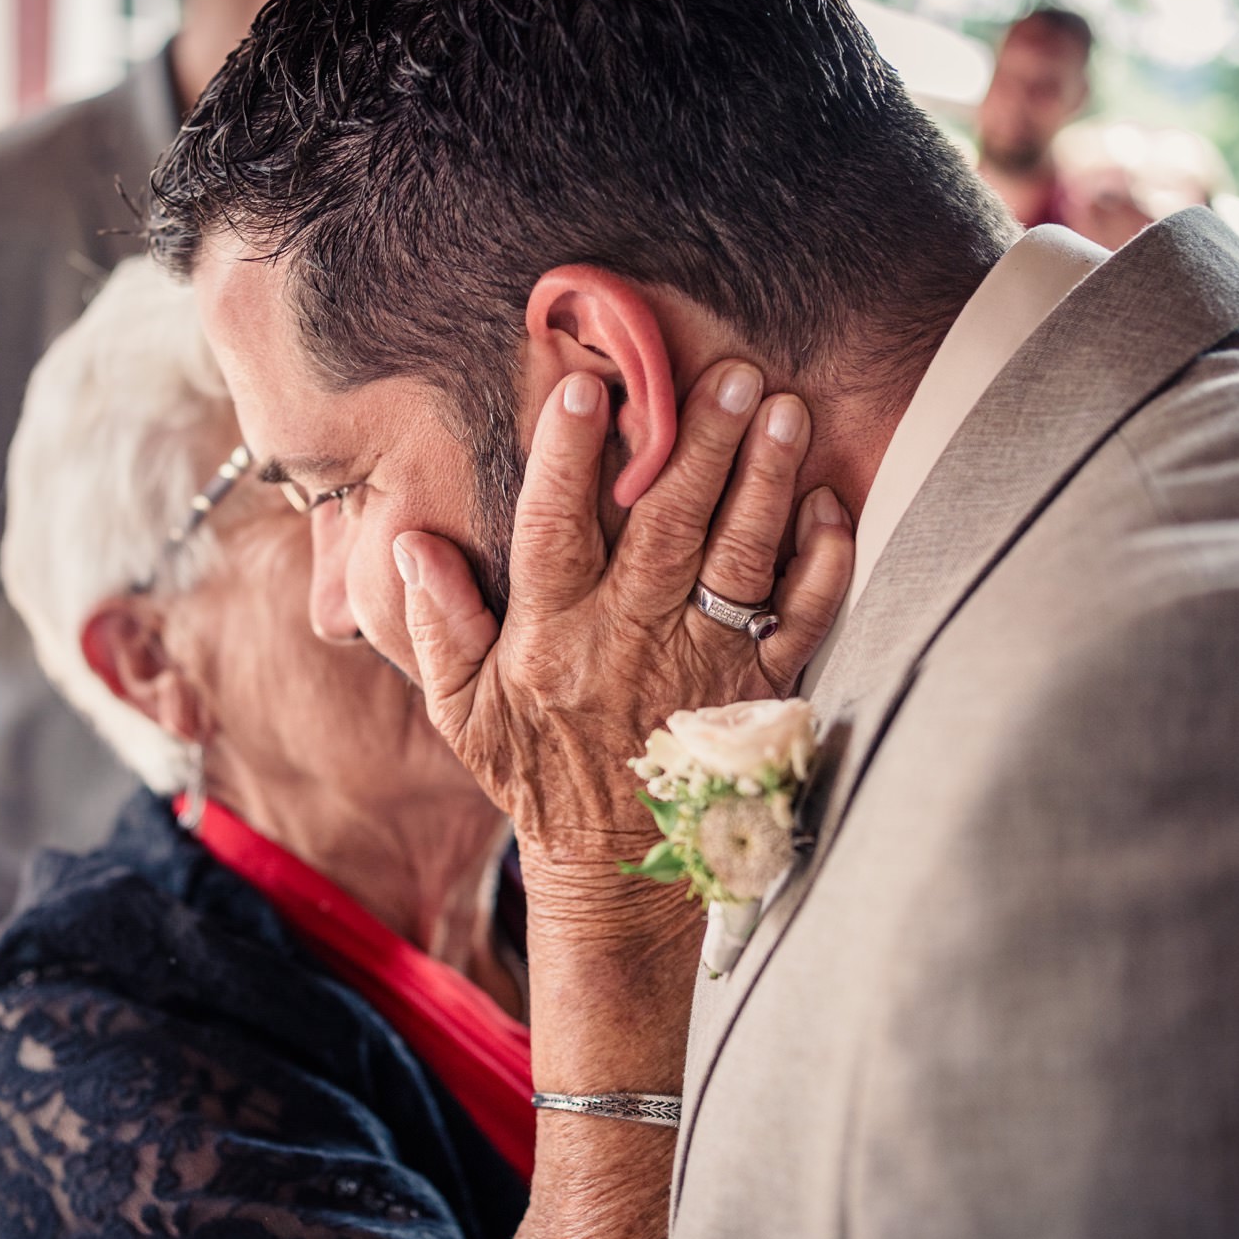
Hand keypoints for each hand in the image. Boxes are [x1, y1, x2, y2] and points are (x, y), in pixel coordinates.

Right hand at [394, 360, 852, 896]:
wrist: (616, 868)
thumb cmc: (535, 771)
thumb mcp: (462, 711)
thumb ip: (436, 623)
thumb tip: (414, 541)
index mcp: (552, 637)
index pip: (555, 531)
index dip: (567, 459)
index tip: (583, 389)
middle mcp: (631, 641)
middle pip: (668, 527)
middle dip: (699, 443)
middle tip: (728, 370)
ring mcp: (704, 664)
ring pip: (741, 557)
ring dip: (765, 479)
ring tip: (784, 407)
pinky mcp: (762, 688)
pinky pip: (802, 616)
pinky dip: (820, 560)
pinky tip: (824, 501)